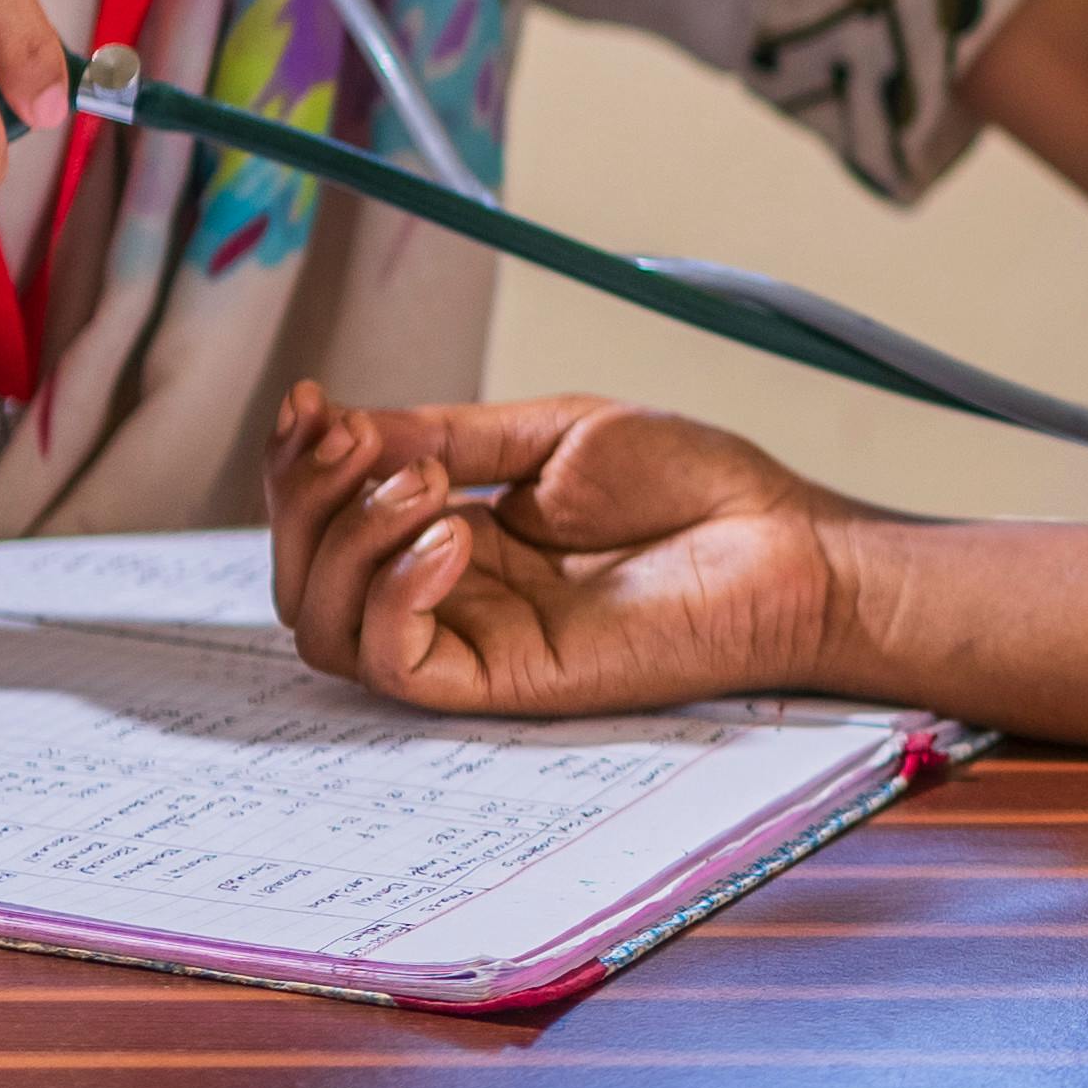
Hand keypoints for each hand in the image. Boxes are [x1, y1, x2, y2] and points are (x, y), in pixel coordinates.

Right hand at [266, 381, 855, 716]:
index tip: (310, 402)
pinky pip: (400, 663)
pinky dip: (396, 596)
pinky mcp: (505, 685)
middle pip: (306, 580)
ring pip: (330, 628)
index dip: (298, 466)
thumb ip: (449, 433)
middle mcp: (452, 595)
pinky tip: (450, 535)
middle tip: (354, 439)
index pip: (329, 521)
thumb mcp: (555, 433)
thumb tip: (345, 423)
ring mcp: (475, 642)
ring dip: (346, 542)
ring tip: (425, 482)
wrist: (789, 545)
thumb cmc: (699, 491)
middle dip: (304, 500)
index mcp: (459, 533)